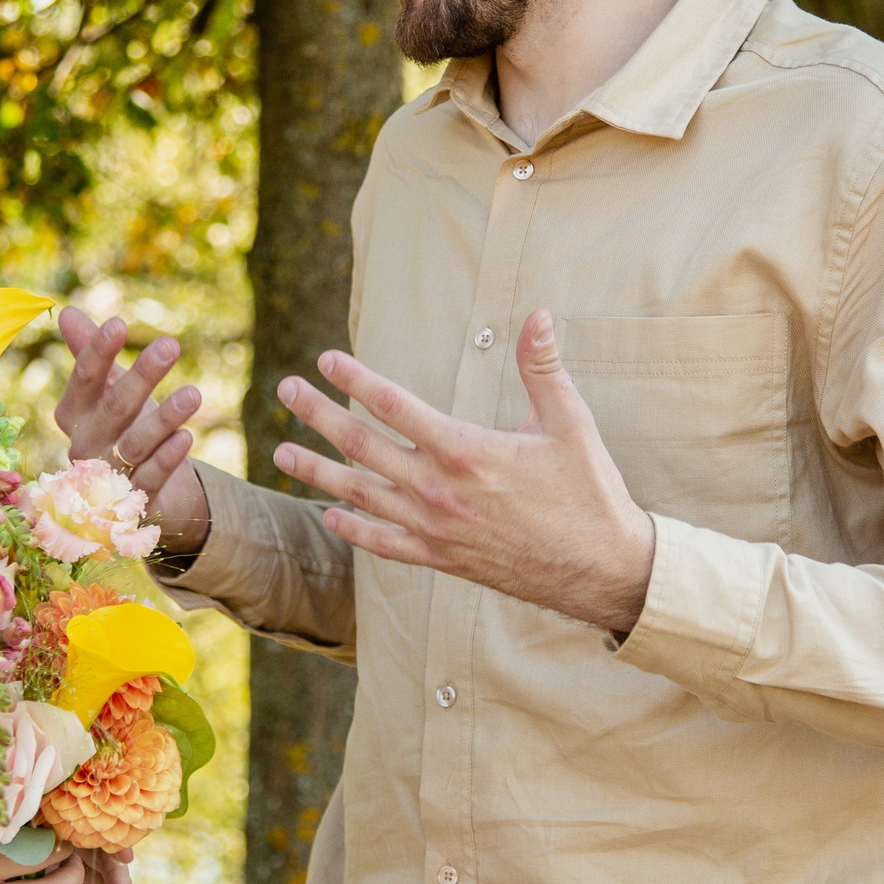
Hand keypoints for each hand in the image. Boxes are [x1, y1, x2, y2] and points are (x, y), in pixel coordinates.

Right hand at [55, 306, 208, 540]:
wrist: (134, 492)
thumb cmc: (121, 429)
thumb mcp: (107, 391)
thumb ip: (88, 353)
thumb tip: (65, 311)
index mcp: (74, 415)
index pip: (84, 380)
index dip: (98, 352)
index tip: (119, 324)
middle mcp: (86, 446)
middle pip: (114, 408)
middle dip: (142, 376)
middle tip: (170, 345)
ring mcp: (108, 477)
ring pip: (136, 444)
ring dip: (165, 418)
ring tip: (194, 394)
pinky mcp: (135, 502)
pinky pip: (152, 478)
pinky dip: (168, 458)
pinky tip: (187, 436)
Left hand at [272, 308, 657, 633]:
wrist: (602, 569)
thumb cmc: (589, 491)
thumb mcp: (570, 421)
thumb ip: (544, 367)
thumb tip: (539, 314)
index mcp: (466, 450)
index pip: (394, 405)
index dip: (356, 378)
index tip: (327, 359)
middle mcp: (440, 490)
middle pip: (363, 445)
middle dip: (318, 415)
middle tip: (285, 390)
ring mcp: (435, 529)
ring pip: (360, 495)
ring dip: (317, 471)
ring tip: (281, 451)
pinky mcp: (442, 559)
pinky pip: (384, 544)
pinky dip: (353, 529)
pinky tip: (330, 515)